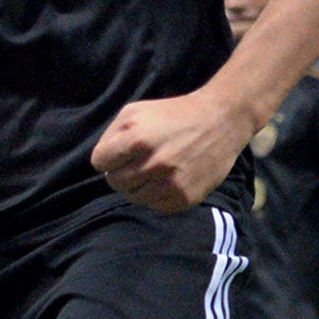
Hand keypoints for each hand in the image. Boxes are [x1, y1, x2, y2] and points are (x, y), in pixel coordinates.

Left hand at [91, 88, 254, 213]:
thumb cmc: (171, 114)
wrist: (219, 121)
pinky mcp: (186, 197)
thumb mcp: (135, 112)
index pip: (99, 162)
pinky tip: (165, 181)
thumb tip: (100, 162)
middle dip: (119, 172)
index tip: (118, 153)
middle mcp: (154, 163)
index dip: (106, 157)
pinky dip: (155, 196)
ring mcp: (171, 183)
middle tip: (135, 163)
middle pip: (114, 182)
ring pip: (133, 197)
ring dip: (136, 186)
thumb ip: (111, 134)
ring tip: (150, 171)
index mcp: (137, 140)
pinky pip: (156, 206)